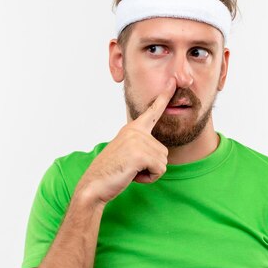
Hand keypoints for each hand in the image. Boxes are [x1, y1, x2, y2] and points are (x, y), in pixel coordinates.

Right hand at [76, 78, 175, 205]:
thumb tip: (158, 152)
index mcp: (132, 128)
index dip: (164, 97)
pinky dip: (149, 178)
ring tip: (129, 170)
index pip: (152, 111)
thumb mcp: (126, 152)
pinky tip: (132, 175)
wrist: (94, 185)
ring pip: (163, 162)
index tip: (173, 82)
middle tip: (129, 167)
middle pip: (164, 152)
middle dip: (151, 166)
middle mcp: (135, 131)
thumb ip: (140, 146)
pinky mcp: (140, 154)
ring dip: (149, 173)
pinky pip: (160, 170)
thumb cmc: (110, 172)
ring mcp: (138, 141)